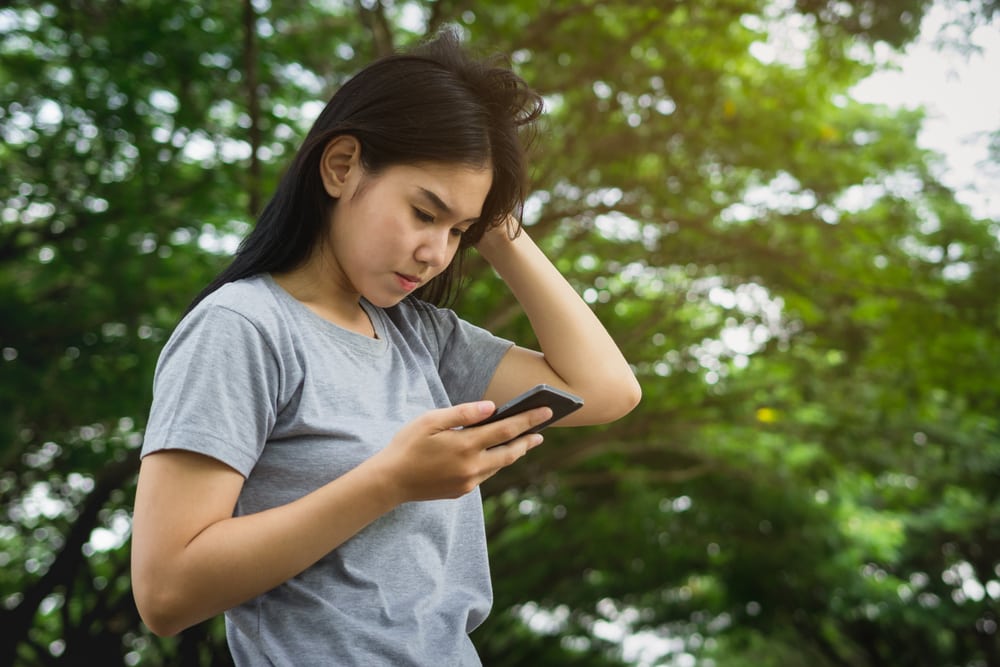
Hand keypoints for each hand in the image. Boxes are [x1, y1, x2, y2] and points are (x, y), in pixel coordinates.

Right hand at [370, 401, 550, 502]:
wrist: (390, 482)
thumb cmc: (407, 445)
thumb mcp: (430, 421)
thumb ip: (462, 413)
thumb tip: (492, 407)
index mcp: (465, 445)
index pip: (506, 429)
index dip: (529, 419)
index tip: (546, 411)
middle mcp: (472, 466)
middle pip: (510, 451)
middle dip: (528, 439)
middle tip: (543, 431)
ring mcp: (468, 482)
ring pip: (500, 465)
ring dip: (514, 452)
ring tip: (525, 441)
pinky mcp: (462, 491)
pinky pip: (485, 474)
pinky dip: (495, 462)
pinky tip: (497, 454)